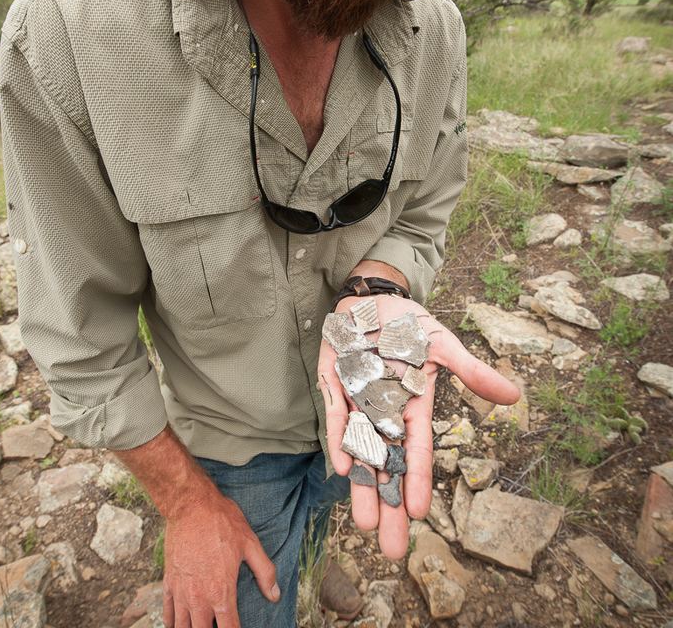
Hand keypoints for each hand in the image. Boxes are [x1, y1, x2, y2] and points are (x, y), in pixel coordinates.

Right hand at [162, 472, 279, 627]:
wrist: (190, 505)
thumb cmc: (222, 521)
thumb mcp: (250, 543)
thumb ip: (265, 571)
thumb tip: (274, 595)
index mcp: (221, 592)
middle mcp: (199, 598)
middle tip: (218, 626)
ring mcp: (181, 591)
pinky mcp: (169, 581)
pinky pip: (167, 612)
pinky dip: (172, 623)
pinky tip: (179, 625)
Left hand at [317, 294, 519, 559]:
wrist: (372, 300)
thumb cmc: (408, 323)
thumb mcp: (442, 344)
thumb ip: (471, 371)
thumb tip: (515, 396)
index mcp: (412, 405)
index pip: (415, 450)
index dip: (415, 480)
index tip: (418, 514)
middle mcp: (385, 411)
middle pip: (387, 464)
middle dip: (388, 504)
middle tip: (391, 548)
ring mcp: (358, 402)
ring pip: (361, 451)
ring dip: (363, 486)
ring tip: (364, 525)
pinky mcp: (335, 387)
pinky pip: (336, 419)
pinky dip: (338, 441)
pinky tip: (343, 469)